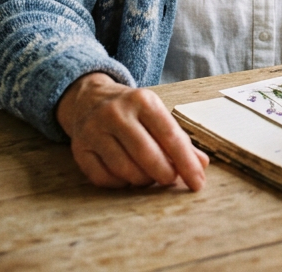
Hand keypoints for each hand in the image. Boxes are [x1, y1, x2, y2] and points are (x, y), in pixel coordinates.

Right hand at [56, 72, 208, 190]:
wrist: (88, 98)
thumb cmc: (131, 110)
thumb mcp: (156, 114)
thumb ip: (179, 139)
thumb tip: (201, 165)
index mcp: (142, 100)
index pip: (170, 136)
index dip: (186, 163)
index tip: (198, 182)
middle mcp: (117, 113)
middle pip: (147, 155)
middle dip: (165, 174)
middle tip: (170, 179)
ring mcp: (95, 131)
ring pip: (126, 170)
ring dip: (143, 180)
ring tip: (149, 175)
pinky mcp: (79, 148)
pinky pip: (104, 179)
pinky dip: (120, 183)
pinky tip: (127, 175)